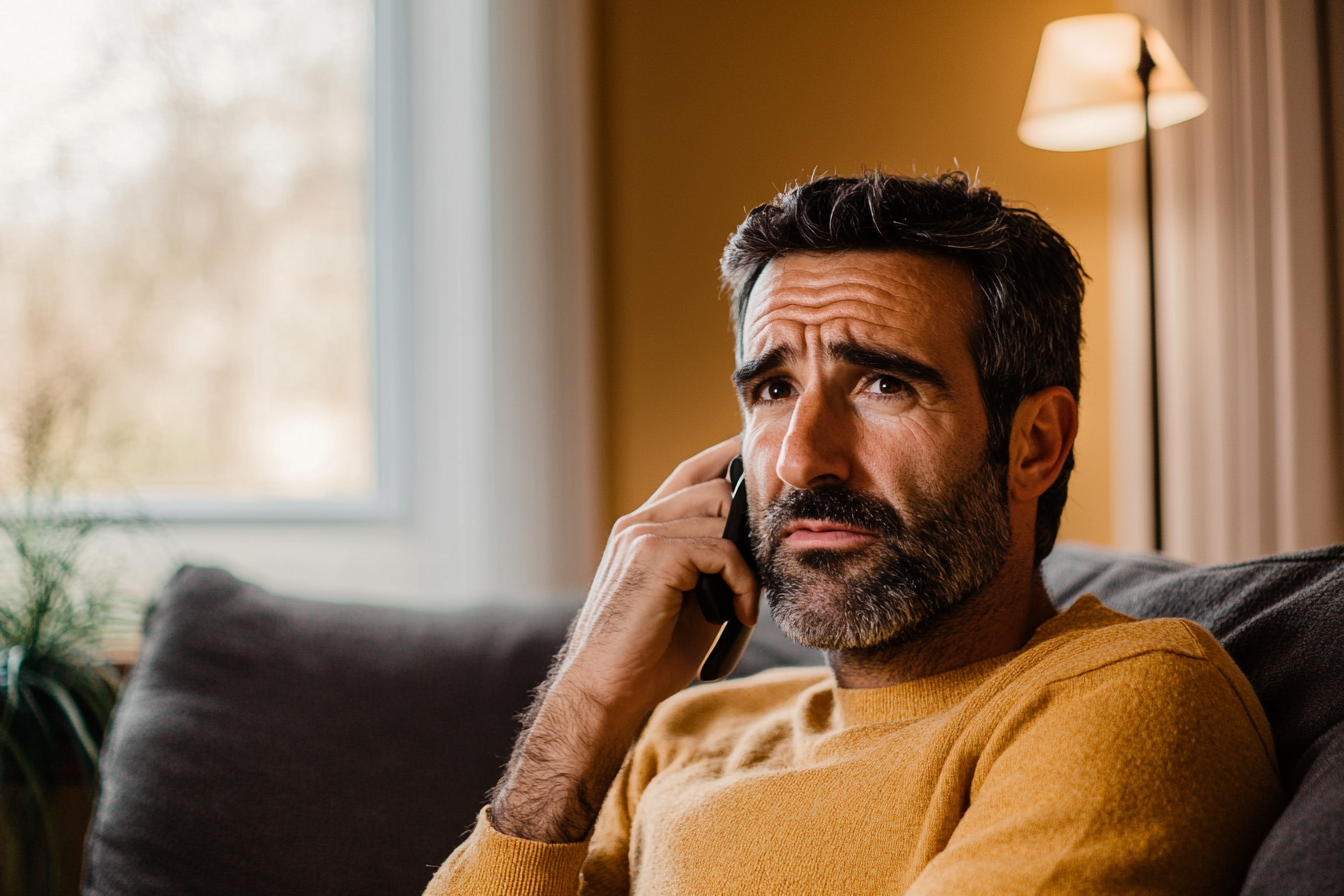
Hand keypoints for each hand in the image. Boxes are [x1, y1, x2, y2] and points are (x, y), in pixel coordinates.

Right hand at [490, 437, 758, 842]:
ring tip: (742, 604)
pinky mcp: (654, 554)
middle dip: (751, 528)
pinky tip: (738, 615)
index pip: (695, 469)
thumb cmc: (649, 653)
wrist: (607, 691)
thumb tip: (763, 540)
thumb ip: (714, 559)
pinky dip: (741, 583)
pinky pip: (724, 550)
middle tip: (757, 579)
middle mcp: (639, 521)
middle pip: (719, 487)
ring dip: (747, 562)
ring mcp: (643, 533)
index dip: (734, 464)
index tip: (771, 487)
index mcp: (644, 526)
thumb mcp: (690, 595)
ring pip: (724, 514)